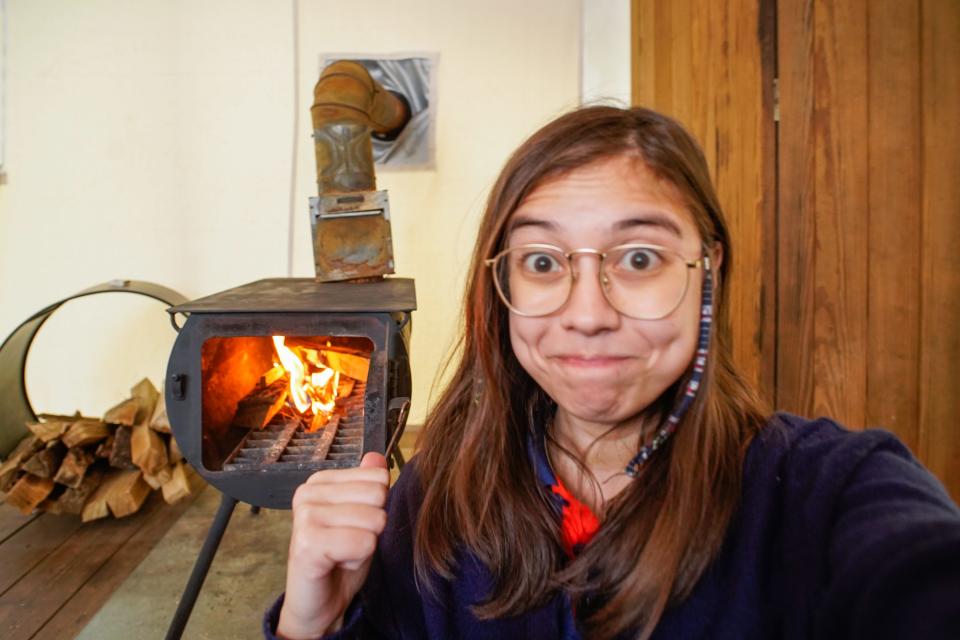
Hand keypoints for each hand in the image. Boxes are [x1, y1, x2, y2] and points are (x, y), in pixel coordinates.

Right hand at [277, 452, 389, 638]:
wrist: (318, 602)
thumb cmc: (340, 557)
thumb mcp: (361, 515)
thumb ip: (367, 484)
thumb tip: (377, 457)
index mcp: (320, 481)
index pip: (378, 476)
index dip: (375, 507)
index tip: (352, 525)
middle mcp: (307, 493)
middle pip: (378, 496)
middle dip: (372, 526)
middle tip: (347, 542)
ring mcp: (305, 516)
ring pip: (374, 519)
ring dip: (365, 544)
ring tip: (341, 553)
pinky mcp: (308, 543)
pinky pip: (364, 542)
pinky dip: (358, 559)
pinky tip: (337, 563)